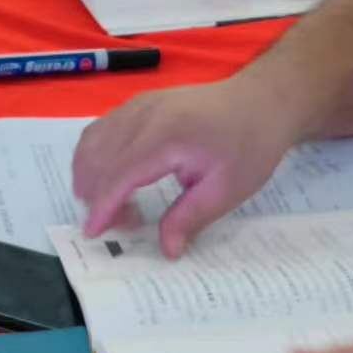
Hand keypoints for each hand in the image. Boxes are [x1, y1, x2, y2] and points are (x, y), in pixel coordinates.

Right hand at [70, 78, 300, 257]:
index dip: (103, 206)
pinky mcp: (138, 103)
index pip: (120, 174)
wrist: (261, 101)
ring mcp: (138, 105)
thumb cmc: (250, 146)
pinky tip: (110, 177)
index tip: (93, 233)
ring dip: (91, 176)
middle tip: (123, 224)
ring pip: (92, 141)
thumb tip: (166, 250)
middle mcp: (144, 115)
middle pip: (98, 157)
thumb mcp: (227, 190)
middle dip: (97, 196)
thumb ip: (190, 218)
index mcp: (166, 136)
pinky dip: (95, 157)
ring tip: (114, 205)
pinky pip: (101, 129)